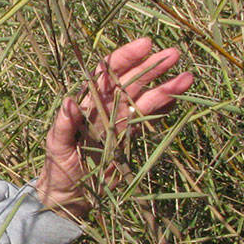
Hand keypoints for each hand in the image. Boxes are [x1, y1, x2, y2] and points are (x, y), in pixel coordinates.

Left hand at [35, 38, 193, 219]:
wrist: (68, 197)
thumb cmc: (56, 169)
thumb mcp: (56, 146)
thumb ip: (63, 124)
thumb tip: (69, 102)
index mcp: (87, 103)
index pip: (107, 72)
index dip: (125, 57)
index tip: (145, 45)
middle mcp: (105, 108)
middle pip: (132, 80)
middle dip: (152, 66)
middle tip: (174, 53)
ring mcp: (120, 122)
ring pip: (145, 98)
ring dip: (166, 87)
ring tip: (187, 78)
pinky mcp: (130, 138)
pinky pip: (148, 119)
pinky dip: (164, 109)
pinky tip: (179, 98)